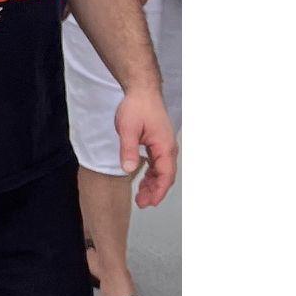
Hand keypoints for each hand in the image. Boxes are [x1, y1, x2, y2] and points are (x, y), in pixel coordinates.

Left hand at [115, 86, 177, 206]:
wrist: (142, 91)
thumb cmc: (136, 107)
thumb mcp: (127, 129)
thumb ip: (129, 150)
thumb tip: (129, 169)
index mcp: (164, 146)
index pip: (165, 175)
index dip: (158, 191)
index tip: (149, 203)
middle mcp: (168, 148)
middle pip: (165, 176)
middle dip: (155, 191)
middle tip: (142, 203)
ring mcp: (164, 145)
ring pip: (162, 171)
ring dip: (153, 184)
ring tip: (141, 197)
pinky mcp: (158, 143)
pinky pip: (158, 163)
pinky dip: (151, 174)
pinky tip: (143, 180)